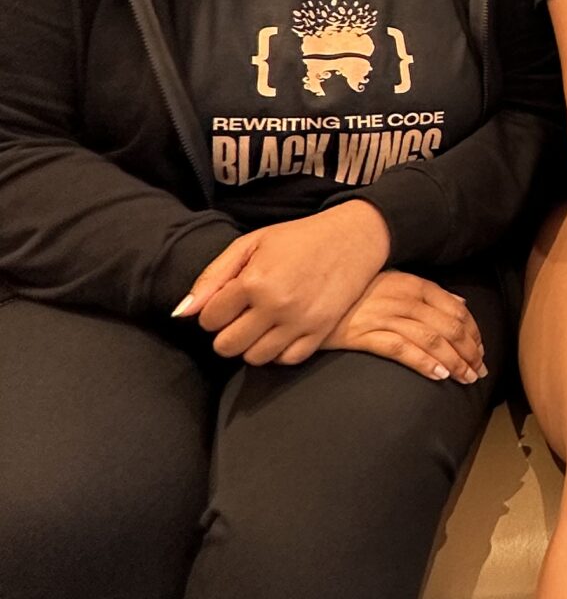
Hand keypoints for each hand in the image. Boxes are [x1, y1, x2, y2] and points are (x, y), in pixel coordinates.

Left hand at [178, 200, 388, 364]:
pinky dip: (278, 352)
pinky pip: (287, 360)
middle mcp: (275, 306)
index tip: (226, 301)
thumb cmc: (298, 238)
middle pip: (227, 345)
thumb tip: (181, 313)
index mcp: (254, 281)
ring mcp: (300, 323)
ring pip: (254, 358)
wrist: (353, 238)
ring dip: (250, 345)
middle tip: (239, 317)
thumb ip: (212, 277)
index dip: (213, 312)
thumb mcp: (250, 244)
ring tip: (259, 325)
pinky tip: (279, 333)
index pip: (209, 320)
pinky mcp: (321, 333)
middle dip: (226, 333)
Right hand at [322, 272, 486, 383]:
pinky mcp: (364, 334)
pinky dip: (424, 363)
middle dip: (470, 351)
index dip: (473, 331)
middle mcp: (402, 298)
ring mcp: (384, 316)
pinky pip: (402, 350)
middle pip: (449, 327)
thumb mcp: (393, 281)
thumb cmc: (355, 292)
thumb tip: (460, 302)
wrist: (309, 296)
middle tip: (479, 370)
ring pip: (432, 340)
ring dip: (455, 362)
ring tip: (466, 378)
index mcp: (412, 284)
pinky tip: (439, 376)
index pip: (455, 308)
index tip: (480, 349)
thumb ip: (427, 292)